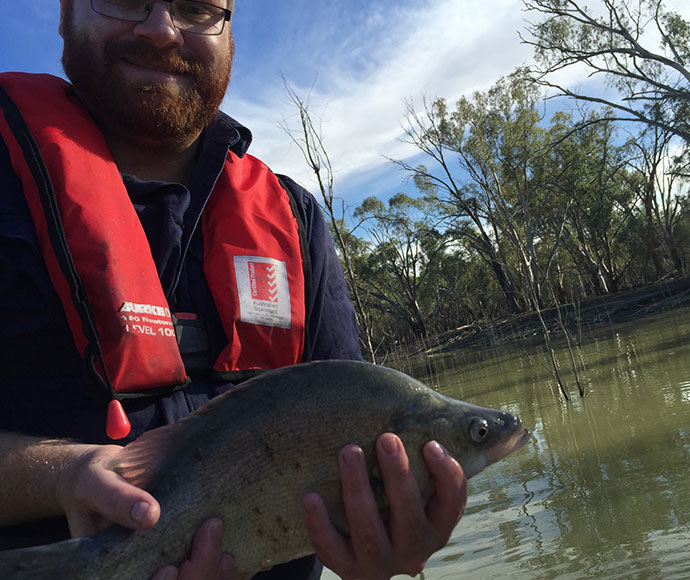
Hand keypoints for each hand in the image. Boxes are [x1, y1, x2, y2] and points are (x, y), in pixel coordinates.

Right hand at [55, 444, 232, 578]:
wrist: (97, 479)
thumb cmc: (92, 483)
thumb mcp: (96, 485)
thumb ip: (116, 499)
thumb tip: (149, 514)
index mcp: (110, 567)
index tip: (170, 569)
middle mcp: (135, 569)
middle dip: (195, 571)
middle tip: (212, 529)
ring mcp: (154, 566)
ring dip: (208, 571)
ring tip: (223, 551)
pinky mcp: (173, 557)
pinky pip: (196, 574)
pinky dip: (213, 571)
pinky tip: (226, 557)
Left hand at [302, 433, 466, 579]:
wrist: (364, 555)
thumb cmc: (391, 503)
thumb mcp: (413, 489)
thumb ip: (420, 460)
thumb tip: (425, 405)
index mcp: (436, 527)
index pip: (452, 503)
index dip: (447, 475)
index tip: (430, 443)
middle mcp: (414, 551)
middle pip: (410, 517)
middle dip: (398, 475)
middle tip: (387, 438)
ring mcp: (381, 564)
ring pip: (370, 532)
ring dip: (358, 490)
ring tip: (349, 451)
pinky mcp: (348, 571)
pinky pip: (332, 550)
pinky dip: (321, 525)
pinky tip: (311, 497)